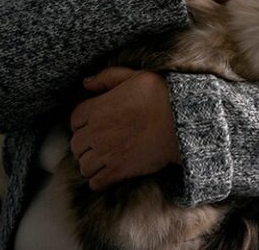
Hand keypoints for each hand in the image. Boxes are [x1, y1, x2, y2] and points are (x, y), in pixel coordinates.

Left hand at [69, 67, 179, 190]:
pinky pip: (96, 182)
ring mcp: (106, 154)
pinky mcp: (119, 171)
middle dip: (86, 143)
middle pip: (76, 144)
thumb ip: (107, 77)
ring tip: (103, 158)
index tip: (95, 123)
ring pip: (84, 165)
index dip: (84, 122)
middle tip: (100, 141)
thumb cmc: (162, 95)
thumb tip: (86, 83)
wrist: (183, 121)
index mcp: (97, 109)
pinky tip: (108, 173)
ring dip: (91, 162)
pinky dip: (99, 180)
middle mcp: (97, 132)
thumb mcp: (136, 76)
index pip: (74, 120)